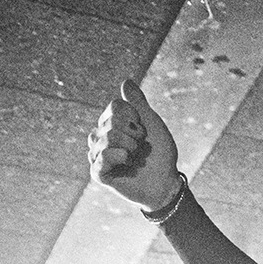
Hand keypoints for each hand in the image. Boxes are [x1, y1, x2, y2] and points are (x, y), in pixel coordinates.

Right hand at [88, 78, 179, 210]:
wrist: (166, 182)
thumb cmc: (159, 153)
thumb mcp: (151, 123)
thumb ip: (138, 103)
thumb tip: (126, 81)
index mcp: (110, 123)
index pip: (115, 106)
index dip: (134, 117)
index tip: (144, 130)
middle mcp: (100, 137)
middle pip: (111, 122)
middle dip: (134, 134)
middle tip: (141, 147)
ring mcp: (96, 155)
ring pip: (106, 138)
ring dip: (130, 147)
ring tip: (135, 157)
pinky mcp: (97, 173)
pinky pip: (102, 157)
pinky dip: (120, 157)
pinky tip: (128, 163)